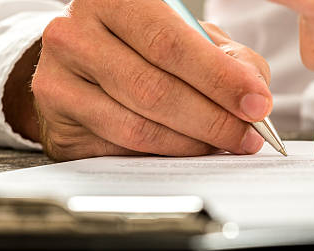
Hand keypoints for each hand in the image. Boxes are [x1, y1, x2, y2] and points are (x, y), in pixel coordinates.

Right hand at [5, 0, 271, 160]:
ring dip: (190, 144)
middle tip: (246, 138)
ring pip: (137, 126)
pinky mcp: (55, 120)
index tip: (257, 105)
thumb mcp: (187, 36)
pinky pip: (118, 149)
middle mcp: (75, 33)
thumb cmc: (140, 47)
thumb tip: (254, 96)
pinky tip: (184, 150)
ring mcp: (57, 78)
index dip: (220, 79)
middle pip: (154, 89)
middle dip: (212, 120)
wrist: (79, 64)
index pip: (171, 43)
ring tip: (220, 145)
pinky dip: (162, 155)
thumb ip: (225, 59)